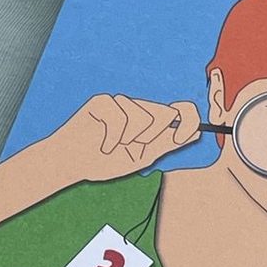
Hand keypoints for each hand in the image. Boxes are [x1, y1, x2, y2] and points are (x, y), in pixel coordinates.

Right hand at [63, 94, 201, 179]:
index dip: (189, 120)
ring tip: (112, 147)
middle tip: (133, 148)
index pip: (180, 109)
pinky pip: (119, 118)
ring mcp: (119, 103)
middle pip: (165, 112)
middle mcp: (137, 108)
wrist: (71, 164)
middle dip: (153, 136)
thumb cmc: (104, 160)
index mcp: (150, 120)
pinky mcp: (102, 102)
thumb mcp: (142, 157)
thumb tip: (194, 133)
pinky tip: (102, 145)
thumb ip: (166, 144)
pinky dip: (112, 139)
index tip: (183, 137)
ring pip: (142, 116)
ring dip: (129, 141)